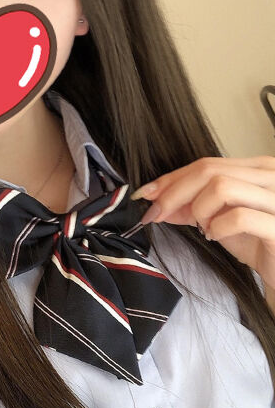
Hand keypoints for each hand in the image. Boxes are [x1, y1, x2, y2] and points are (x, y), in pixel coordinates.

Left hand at [130, 156, 274, 291]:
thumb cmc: (258, 243)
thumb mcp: (219, 220)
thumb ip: (192, 207)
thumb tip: (156, 201)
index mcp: (257, 168)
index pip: (206, 164)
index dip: (171, 178)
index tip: (145, 194)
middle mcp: (270, 176)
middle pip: (209, 171)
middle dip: (174, 193)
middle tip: (156, 213)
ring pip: (221, 187)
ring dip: (200, 210)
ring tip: (204, 228)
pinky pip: (238, 216)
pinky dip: (218, 227)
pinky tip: (217, 235)